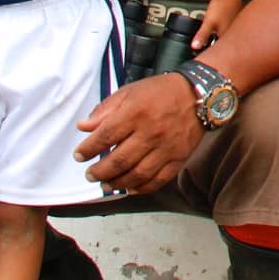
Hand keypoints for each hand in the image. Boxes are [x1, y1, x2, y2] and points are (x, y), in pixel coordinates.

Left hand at [73, 74, 203, 194]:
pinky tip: (130, 187)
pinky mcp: (178, 158)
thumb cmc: (161, 91)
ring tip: (106, 184)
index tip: (79, 155)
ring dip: (117, 183)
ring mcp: (166, 147)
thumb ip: (105, 109)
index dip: (88, 149)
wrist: (199, 94)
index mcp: (136, 112)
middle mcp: (150, 132)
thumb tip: (83, 126)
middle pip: (119, 160)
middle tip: (90, 175)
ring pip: (136, 174)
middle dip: (99, 172)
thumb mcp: (130, 92)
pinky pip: (158, 180)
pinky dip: (141, 188)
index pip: (105, 137)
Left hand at [191, 0, 241, 50]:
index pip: (222, 49)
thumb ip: (202, 35)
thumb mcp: (208, 22)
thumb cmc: (221, 6)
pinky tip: (222, 27)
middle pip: (226, 43)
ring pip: (228, 36)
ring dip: (223, 38)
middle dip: (220, 47)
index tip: (211, 57)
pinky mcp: (235, 18)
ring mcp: (235, 24)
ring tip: (217, 39)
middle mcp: (234, 31)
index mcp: (228, 34)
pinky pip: (230, 28)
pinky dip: (225, 30)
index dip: (217, 53)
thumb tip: (195, 47)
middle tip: (213, 50)